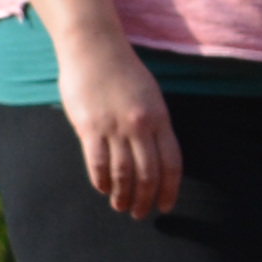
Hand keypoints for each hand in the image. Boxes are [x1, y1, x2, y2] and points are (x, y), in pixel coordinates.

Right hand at [53, 36, 180, 219]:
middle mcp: (140, 126)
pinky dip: (102, 180)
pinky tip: (103, 189)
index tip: (165, 205)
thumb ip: (154, 125)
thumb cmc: (123, 71)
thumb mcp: (150, 96)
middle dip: (145, 198)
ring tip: (120, 207)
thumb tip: (155, 156)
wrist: (94, 47)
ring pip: (123, 172)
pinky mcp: (89, 126)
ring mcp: (115, 127)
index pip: (171, 163)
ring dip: (123, 195)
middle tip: (140, 213)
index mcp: (160, 118)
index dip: (169, 189)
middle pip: (148, 173)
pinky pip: (98, 162)